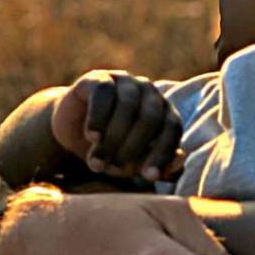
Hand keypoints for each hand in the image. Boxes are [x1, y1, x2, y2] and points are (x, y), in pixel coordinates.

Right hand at [52, 70, 182, 179]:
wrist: (73, 132)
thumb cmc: (113, 149)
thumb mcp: (134, 164)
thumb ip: (160, 167)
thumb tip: (180, 160)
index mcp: (164, 111)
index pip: (172, 128)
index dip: (163, 152)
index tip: (149, 176)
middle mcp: (149, 92)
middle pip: (150, 116)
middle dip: (134, 146)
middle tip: (117, 167)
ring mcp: (125, 81)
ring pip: (127, 105)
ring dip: (113, 137)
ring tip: (98, 160)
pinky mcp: (99, 78)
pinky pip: (104, 93)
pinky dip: (98, 117)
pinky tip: (92, 136)